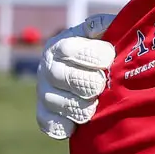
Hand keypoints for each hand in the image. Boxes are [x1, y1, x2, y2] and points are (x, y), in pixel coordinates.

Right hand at [36, 14, 116, 139]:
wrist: (96, 73)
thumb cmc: (105, 50)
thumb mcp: (106, 32)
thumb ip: (106, 26)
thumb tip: (106, 26)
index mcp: (63, 44)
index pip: (69, 48)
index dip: (90, 55)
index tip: (109, 60)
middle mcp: (49, 67)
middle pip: (59, 76)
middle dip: (84, 82)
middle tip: (101, 86)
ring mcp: (45, 91)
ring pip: (54, 101)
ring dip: (76, 106)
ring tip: (94, 108)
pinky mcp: (45, 113)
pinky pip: (47, 122)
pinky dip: (60, 126)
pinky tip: (75, 127)